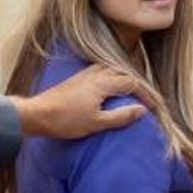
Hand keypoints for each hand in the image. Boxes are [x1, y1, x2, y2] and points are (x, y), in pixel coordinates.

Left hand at [9, 64, 147, 138]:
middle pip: (122, 72)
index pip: (132, 82)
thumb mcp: (98, 123)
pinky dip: (111, 77)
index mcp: (102, 83)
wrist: (38, 114)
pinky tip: (109, 88)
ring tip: (131, 92)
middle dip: (136, 84)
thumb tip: (142, 110)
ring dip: (123, 78)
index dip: (145, 94)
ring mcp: (84, 74)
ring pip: (110, 69)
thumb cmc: (66, 120)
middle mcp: (94, 74)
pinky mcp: (76, 79)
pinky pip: (100, 71)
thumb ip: (121, 116)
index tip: (154, 106)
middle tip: (146, 98)